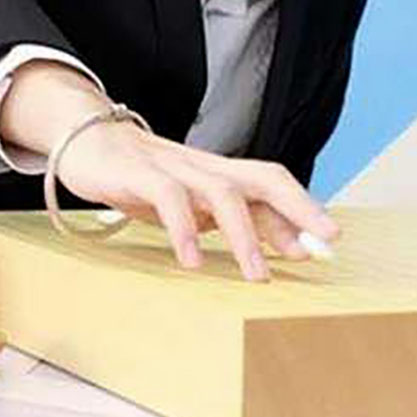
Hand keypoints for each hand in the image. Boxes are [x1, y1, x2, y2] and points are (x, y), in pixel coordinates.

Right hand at [1, 60, 339, 281]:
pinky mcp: (139, 174)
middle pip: (262, 177)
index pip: (272, 182)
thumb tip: (290, 243)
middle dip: (296, 207)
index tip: (329, 242)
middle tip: (320, 244)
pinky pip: (169, 198)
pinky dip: (184, 229)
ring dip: (244, 235)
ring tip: (256, 275)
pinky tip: (192, 260)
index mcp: (219, 172)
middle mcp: (204, 166)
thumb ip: (238, 218)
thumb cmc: (145, 179)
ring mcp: (173, 167)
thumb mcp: (194, 202)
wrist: (87, 140)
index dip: (302, 208)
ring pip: (221, 192)